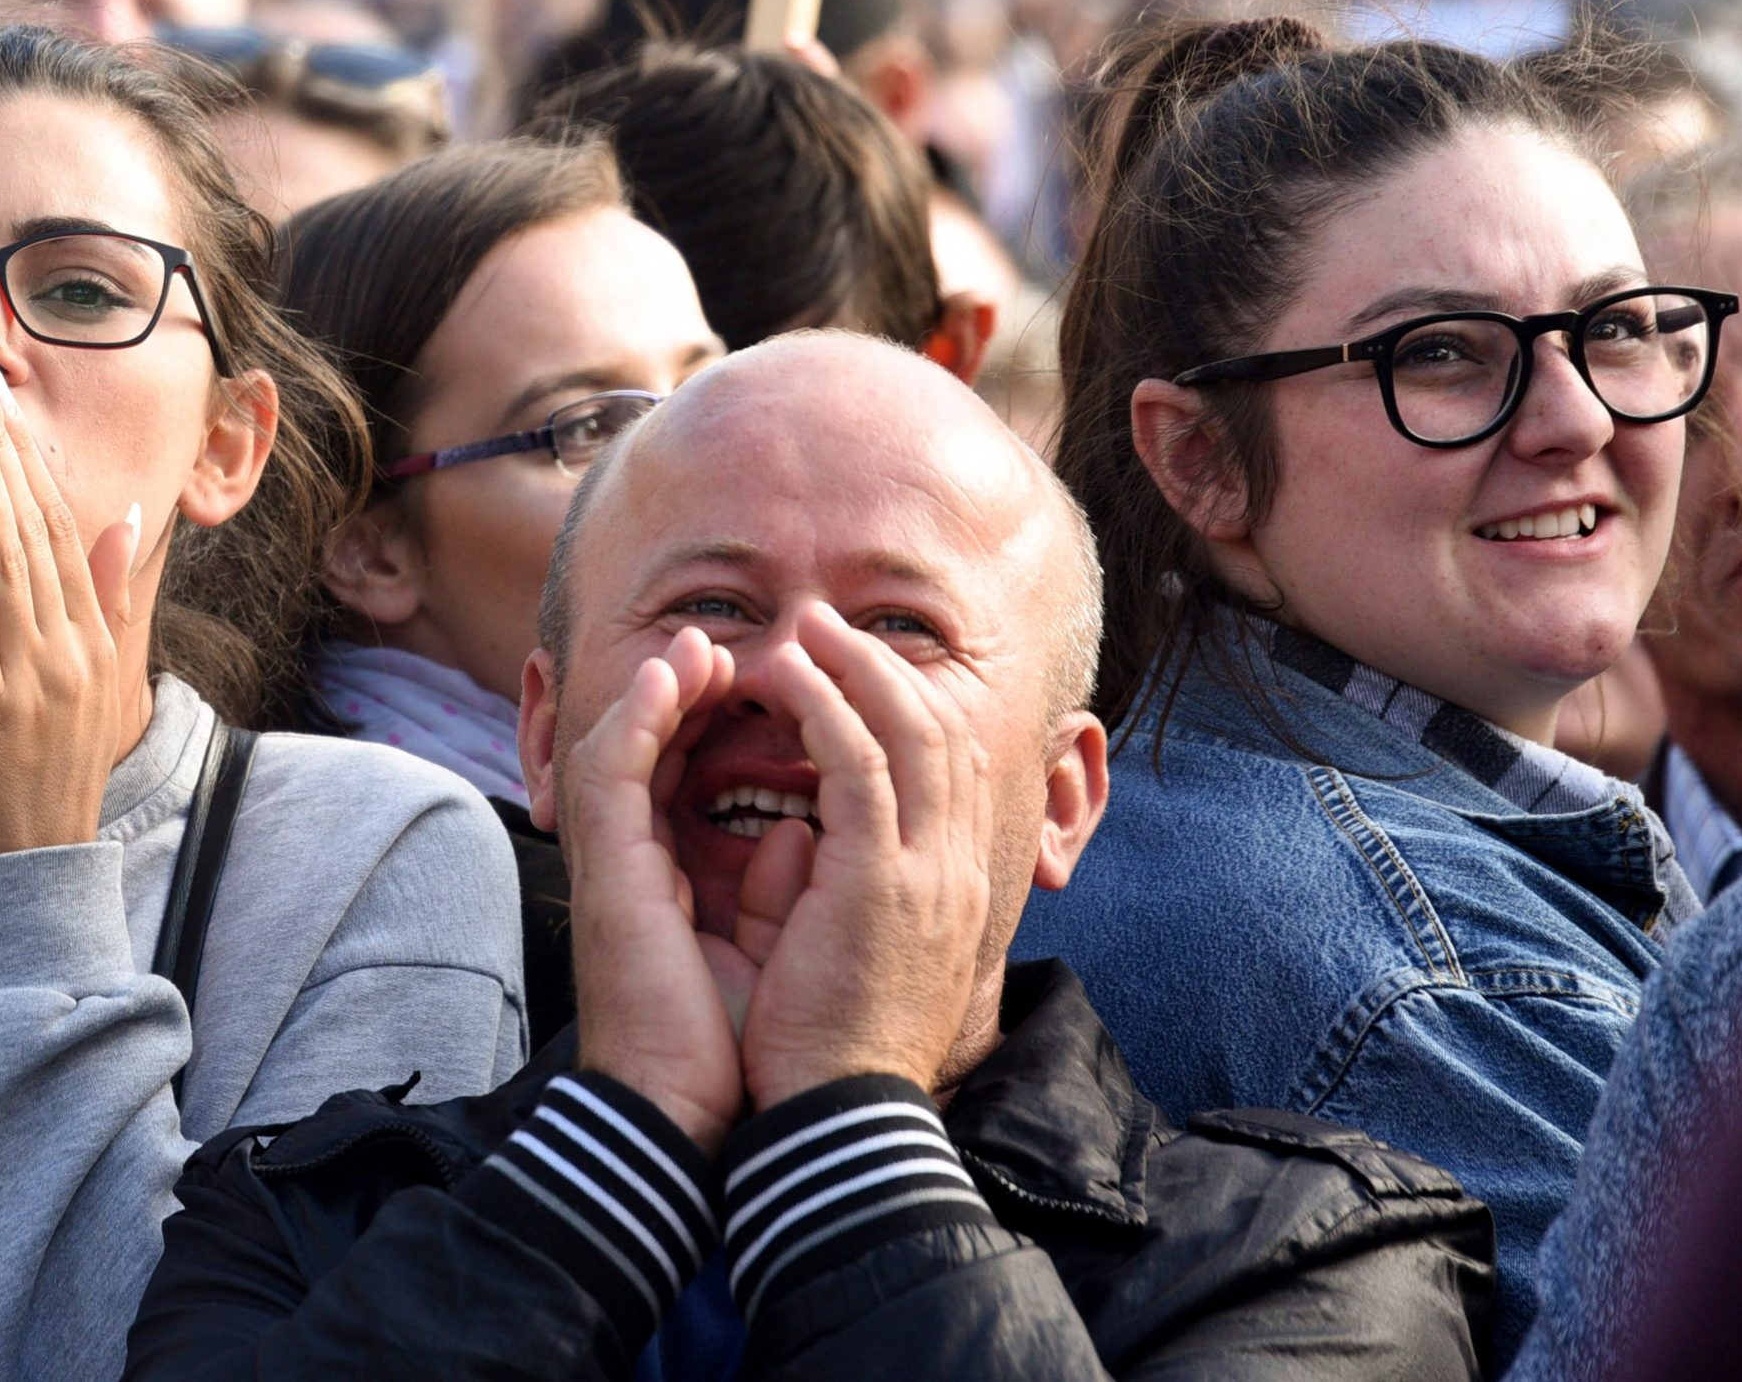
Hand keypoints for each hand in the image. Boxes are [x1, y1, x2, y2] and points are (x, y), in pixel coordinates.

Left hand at [0, 341, 146, 860]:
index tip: (0, 391)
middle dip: (1, 441)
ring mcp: (33, 671)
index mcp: (87, 634)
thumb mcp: (91, 679)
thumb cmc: (46, 773)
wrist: (33, 867)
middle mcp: (68, 642)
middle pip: (33, 524)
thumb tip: (128, 515)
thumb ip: (107, 597)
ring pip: (4, 553)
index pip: (59, 525)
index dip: (28, 455)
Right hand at [554, 627, 750, 1153]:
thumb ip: (776, 885)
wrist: (689, 1113)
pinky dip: (639, 716)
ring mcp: (613, 864)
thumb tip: (798, 830)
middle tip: (735, 646)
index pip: (687, 772)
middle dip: (690, 689)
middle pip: (653, 745)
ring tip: (703, 644)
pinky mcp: (606, 873)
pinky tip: (671, 676)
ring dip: (663, 686)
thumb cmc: (730, 1045)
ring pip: (623, 742)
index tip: (772, 682)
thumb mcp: (767, 944)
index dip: (720, 720)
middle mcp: (635, 861)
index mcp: (670, 877)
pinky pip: (613, 772)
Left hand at [739, 604, 995, 1107]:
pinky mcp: (881, 880)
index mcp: (952, 888)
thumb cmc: (825, 1047)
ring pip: (909, 728)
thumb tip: (794, 834)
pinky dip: (826, 704)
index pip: (954, 766)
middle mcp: (956, 870)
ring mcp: (928, 872)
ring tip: (803, 629)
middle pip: (943, 729)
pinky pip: (861, 761)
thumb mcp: (841, 949)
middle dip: (882, 665)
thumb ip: (825, 883)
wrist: (834, 1118)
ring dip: (853, 666)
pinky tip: (785, 676)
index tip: (852, 669)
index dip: (906, 703)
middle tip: (825, 624)